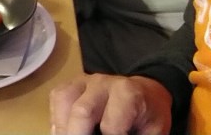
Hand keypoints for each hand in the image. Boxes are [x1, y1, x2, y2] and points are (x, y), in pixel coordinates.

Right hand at [50, 74, 171, 134]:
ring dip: (64, 128)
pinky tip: (65, 131)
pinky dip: (58, 119)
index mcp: (129, 94)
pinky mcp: (72, 83)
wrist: (146, 94)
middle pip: (81, 112)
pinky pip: (57, 98)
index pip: (111, 126)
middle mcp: (103, 83)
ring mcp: (85, 80)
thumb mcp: (153, 133)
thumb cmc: (149, 117)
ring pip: (63, 100)